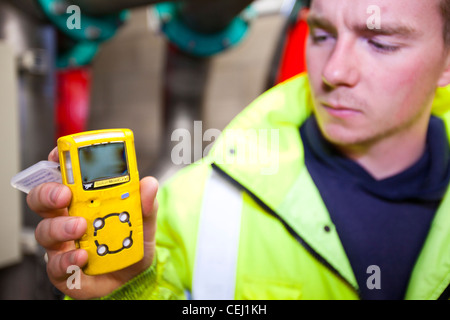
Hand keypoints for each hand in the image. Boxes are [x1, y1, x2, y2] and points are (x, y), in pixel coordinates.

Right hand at [27, 147, 158, 298]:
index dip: (58, 163)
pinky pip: (55, 264)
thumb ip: (146, 204)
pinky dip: (67, 258)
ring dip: (60, 226)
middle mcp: (66, 218)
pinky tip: (81, 255)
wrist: (133, 278)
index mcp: (83, 201)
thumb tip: (148, 184)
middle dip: (48, 193)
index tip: (58, 155)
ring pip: (45, 230)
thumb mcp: (144, 222)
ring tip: (80, 227)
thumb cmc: (130, 244)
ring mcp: (61, 244)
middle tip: (65, 194)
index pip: (63, 176)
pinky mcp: (63, 269)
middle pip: (43, 199)